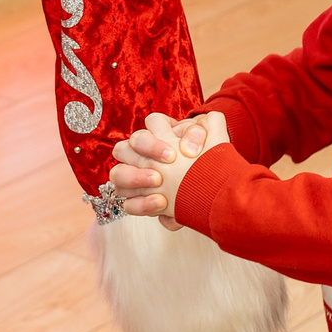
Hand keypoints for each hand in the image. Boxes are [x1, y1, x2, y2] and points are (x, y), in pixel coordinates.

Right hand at [108, 111, 227, 224]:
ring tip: (158, 185)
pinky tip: (161, 204)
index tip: (172, 156)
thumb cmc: (207, 160)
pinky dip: (142, 205)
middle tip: (161, 172)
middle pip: (122, 148)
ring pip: (117, 175)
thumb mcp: (211, 141)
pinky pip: (128, 203)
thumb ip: (200, 133)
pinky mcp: (138, 200)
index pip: (147, 126)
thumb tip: (188, 147)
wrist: (213, 187)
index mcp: (160, 134)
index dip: (154, 141)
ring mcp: (135, 177)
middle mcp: (141, 154)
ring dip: (135, 179)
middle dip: (141, 159)